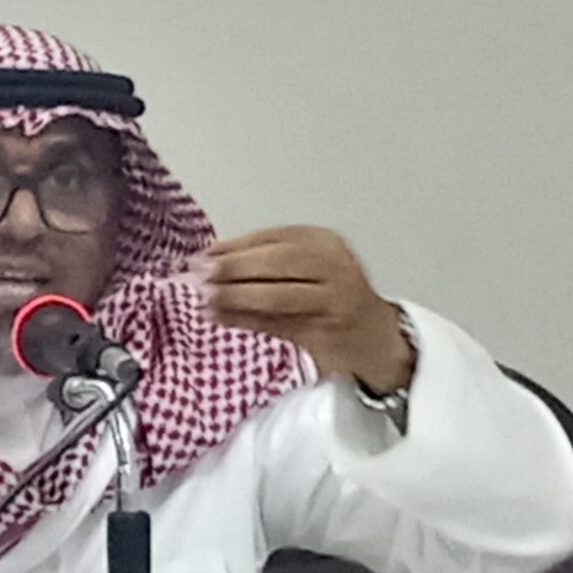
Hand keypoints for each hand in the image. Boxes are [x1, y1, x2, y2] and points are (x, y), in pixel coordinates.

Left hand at [197, 226, 414, 391]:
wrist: (373, 334)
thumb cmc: (328, 294)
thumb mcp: (304, 266)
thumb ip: (263, 259)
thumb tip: (208, 257)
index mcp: (323, 242)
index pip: (274, 238)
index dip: (235, 246)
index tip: (202, 254)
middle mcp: (332, 266)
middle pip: (279, 262)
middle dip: (234, 267)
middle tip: (199, 273)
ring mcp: (331, 300)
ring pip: (278, 296)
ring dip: (235, 297)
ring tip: (204, 297)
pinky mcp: (323, 332)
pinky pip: (276, 324)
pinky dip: (243, 320)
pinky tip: (217, 317)